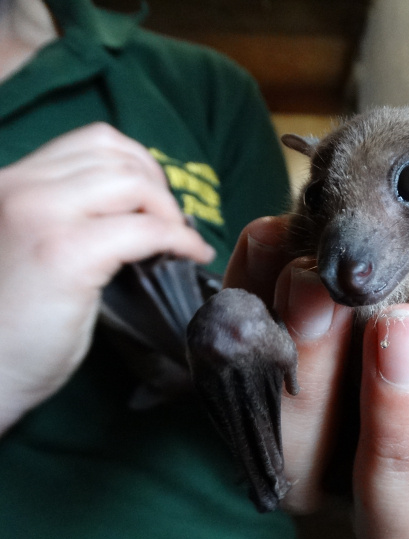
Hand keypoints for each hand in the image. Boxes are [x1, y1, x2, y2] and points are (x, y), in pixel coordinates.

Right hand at [0, 123, 214, 431]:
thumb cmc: (10, 325)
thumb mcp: (32, 248)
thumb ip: (69, 217)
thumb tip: (140, 208)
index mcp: (10, 183)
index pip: (94, 142)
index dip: (140, 166)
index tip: (156, 203)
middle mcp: (19, 188)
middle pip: (117, 155)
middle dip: (159, 188)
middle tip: (173, 225)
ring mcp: (40, 215)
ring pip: (133, 182)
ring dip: (169, 210)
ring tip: (178, 241)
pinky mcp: (65, 253)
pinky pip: (147, 229)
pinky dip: (181, 238)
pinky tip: (191, 255)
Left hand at [224, 215, 408, 538]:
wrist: (350, 271)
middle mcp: (387, 484)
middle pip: (404, 520)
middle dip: (407, 427)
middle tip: (406, 326)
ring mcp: (311, 466)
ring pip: (300, 467)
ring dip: (311, 373)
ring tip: (315, 285)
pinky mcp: (248, 420)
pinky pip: (233, 386)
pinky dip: (248, 310)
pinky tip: (270, 243)